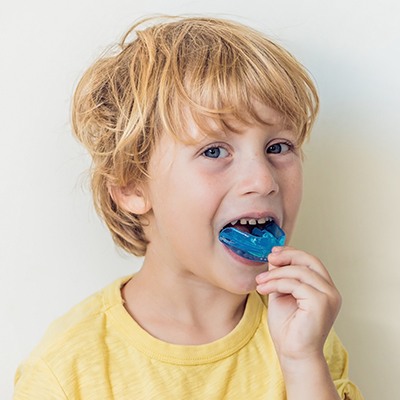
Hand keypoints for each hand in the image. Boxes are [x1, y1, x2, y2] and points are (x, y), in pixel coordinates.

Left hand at [255, 246, 341, 363]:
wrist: (292, 354)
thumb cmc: (288, 328)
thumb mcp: (281, 294)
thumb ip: (281, 276)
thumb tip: (275, 257)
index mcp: (324, 289)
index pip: (311, 262)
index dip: (292, 253)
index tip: (274, 252)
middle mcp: (330, 291)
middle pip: (310, 261)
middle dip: (288, 256)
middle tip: (269, 257)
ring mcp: (328, 297)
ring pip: (300, 272)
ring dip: (275, 274)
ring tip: (259, 281)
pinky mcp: (320, 303)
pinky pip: (295, 284)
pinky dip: (276, 284)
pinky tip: (263, 290)